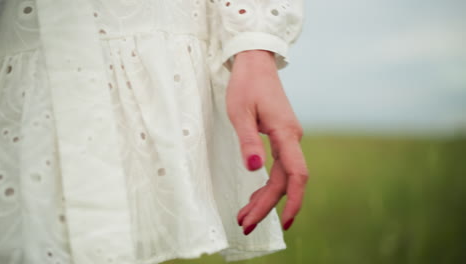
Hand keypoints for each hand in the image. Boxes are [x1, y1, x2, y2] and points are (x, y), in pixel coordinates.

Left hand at [225, 50, 308, 234]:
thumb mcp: (239, 112)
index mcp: (285, 133)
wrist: (256, 64)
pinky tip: (254, 197)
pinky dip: (266, 185)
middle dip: (266, 206)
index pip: (296, 174)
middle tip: (245, 225)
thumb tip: (254, 169)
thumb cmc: (246, 85)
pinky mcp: (282, 137)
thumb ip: (248, 140)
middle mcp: (292, 138)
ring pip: (281, 177)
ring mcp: (288, 138)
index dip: (294, 200)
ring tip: (245, 216)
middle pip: (284, 181)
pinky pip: (279, 168)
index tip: (285, 223)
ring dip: (265, 199)